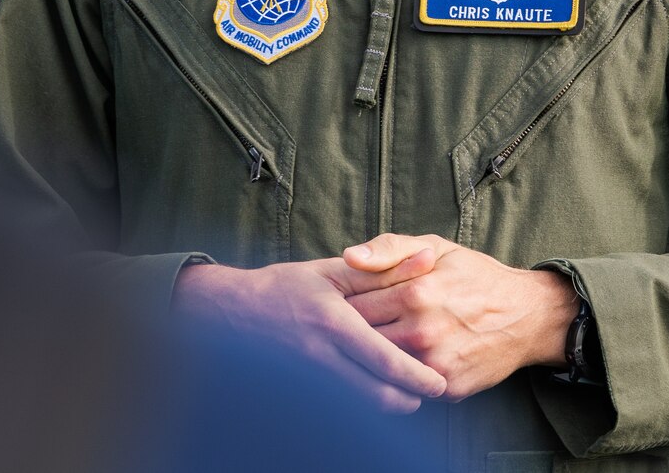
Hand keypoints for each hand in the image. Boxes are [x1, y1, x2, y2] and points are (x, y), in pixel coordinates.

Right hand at [174, 254, 446, 412]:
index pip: (384, 360)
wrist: (230, 314)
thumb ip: (382, 270)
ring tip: (406, 392)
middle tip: (429, 391)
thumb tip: (428, 260)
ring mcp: (308, 380)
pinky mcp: (301, 392)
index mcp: (333, 324)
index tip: (439, 382)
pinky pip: (341, 408)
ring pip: (360, 409)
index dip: (417, 377)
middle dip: (409, 400)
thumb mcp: (332, 272)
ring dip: (388, 405)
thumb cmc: (284, 288)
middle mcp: (321, 357)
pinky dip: (363, 406)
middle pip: (376, 396)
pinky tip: (374, 391)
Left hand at [341, 233, 580, 400]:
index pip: (354, 308)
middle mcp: (424, 332)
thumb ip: (389, 249)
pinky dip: (397, 380)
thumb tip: (348, 257)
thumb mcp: (436, 248)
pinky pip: (407, 389)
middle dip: (349, 337)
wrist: (527, 315)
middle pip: (362, 343)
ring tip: (364, 350)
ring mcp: (436, 364)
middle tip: (342, 332)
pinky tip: (395, 368)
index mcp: (416, 293)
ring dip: (370, 361)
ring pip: (380, 369)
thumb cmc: (475, 276)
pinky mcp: (449, 389)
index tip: (335, 307)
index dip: (341, 308)